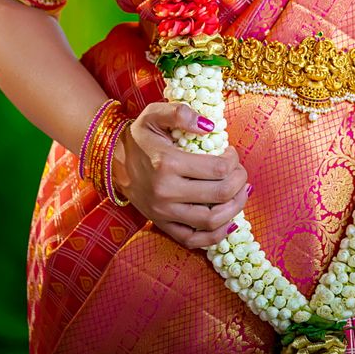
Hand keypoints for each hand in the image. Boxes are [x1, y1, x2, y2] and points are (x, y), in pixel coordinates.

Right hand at [113, 101, 249, 248]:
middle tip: (240, 171)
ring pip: (212, 221)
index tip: (231, 152)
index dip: (233, 161)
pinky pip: (195, 240)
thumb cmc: (139, 136)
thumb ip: (179, 113)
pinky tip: (229, 220)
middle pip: (219, 194)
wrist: (114, 161)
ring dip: (235, 207)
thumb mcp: (154, 114)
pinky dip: (217, 235)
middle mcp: (166, 192)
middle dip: (239, 181)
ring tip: (241, 192)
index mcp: (167, 163)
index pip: (217, 169)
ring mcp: (164, 213)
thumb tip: (209, 126)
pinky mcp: (162, 225)